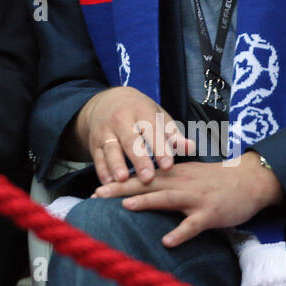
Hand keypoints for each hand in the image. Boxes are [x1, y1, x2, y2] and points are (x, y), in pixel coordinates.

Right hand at [73, 86, 194, 186]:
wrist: (106, 101)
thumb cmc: (140, 113)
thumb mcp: (157, 116)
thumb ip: (173, 134)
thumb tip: (190, 147)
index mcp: (140, 111)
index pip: (152, 130)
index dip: (160, 148)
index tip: (168, 165)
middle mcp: (120, 120)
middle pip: (130, 140)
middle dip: (138, 159)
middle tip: (147, 177)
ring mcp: (105, 131)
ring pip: (111, 149)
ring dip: (116, 165)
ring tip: (122, 179)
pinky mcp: (94, 143)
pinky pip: (97, 158)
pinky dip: (102, 171)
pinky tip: (108, 183)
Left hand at [95, 153, 282, 246]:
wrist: (251, 180)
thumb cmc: (217, 179)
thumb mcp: (189, 173)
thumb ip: (167, 178)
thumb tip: (141, 185)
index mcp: (174, 173)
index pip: (143, 175)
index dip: (120, 181)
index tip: (96, 186)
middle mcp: (182, 182)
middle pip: (148, 183)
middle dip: (121, 188)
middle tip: (97, 194)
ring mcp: (196, 198)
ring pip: (167, 199)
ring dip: (146, 202)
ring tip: (125, 207)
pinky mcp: (210, 214)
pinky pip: (193, 225)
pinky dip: (180, 233)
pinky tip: (167, 241)